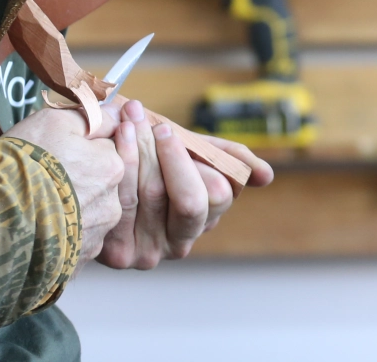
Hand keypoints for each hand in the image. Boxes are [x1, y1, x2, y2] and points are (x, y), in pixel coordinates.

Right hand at [6, 103, 123, 261]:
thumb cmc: (24, 164)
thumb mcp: (56, 121)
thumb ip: (93, 116)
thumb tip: (120, 112)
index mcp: (112, 168)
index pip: (108, 149)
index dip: (83, 146)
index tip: (60, 149)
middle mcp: (112, 205)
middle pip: (100, 184)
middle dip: (79, 177)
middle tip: (46, 176)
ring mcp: (95, 236)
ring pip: (88, 212)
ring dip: (71, 206)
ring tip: (39, 201)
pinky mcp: (76, 260)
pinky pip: (73, 240)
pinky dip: (60, 232)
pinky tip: (38, 224)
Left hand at [96, 99, 274, 269]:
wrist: (111, 159)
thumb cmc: (154, 154)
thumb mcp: (197, 152)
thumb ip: (231, 159)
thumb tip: (265, 176)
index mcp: (208, 217)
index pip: (217, 193)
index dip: (188, 161)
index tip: (165, 130)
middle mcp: (183, 242)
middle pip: (190, 201)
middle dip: (168, 157)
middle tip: (150, 126)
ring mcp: (152, 253)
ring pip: (154, 197)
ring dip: (138, 150)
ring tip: (128, 120)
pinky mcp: (121, 256)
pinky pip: (122, 206)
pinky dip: (117, 166)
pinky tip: (112, 143)